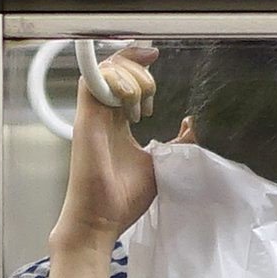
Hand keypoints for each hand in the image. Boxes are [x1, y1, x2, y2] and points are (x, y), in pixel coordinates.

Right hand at [53, 40, 160, 252]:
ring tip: (143, 103)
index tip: (155, 57)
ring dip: (131, 76)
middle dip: (139, 69)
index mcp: (116, 123)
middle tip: (152, 95)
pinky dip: (116, 80)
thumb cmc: (122, 199)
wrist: (101, 221)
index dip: (137, 62)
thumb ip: (177, 143)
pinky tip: (132, 103)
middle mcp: (102, 116)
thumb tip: (190, 123)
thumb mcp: (160, 164)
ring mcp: (92, 116)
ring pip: (105, 70)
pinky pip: (93, 82)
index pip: (121, 79)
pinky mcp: (86, 121)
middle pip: (113, 67)